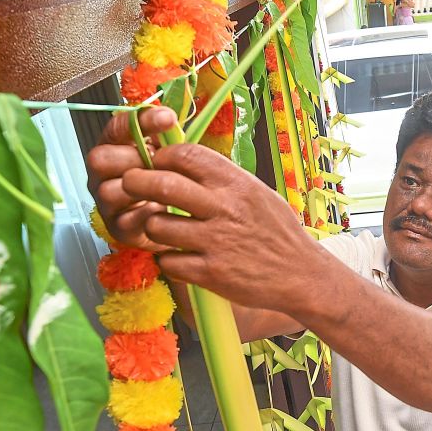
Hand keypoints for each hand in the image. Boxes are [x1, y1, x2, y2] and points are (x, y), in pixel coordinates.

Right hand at [87, 106, 179, 251]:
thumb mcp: (166, 153)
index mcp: (112, 148)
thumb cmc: (165, 180)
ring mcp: (105, 202)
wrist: (173, 220)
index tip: (168, 118)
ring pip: (108, 191)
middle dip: (134, 157)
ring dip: (141, 186)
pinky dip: (148, 212)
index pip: (116, 127)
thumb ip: (164, 136)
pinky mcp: (117, 228)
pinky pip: (127, 220)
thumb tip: (168, 118)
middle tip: (160, 161)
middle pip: (99, 159)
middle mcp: (101, 174)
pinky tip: (165, 207)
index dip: (141, 121)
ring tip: (165, 185)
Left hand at [120, 142, 321, 312]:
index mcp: (237, 184)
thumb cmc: (277, 232)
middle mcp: (225, 209)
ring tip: (161, 230)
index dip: (161, 156)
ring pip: (157, 225)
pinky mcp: (211, 273)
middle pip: (162, 184)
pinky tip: (177, 258)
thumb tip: (183, 159)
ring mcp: (216, 242)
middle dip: (136, 182)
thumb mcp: (257, 193)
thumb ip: (222, 178)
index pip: (186, 154)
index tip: (155, 163)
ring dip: (151, 227)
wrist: (302, 275)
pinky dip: (166, 259)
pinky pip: (167, 261)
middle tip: (129, 186)